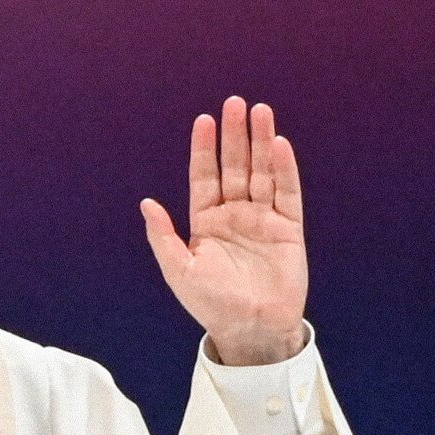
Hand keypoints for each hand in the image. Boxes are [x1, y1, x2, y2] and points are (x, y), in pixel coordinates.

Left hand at [140, 95, 307, 366]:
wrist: (251, 330)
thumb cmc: (212, 305)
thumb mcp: (179, 271)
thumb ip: (163, 237)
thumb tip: (146, 202)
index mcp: (207, 222)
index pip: (205, 177)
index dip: (204, 149)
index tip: (204, 121)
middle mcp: (235, 215)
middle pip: (235, 166)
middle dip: (234, 136)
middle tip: (235, 104)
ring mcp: (263, 220)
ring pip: (262, 172)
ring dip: (261, 143)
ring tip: (260, 111)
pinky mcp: (288, 229)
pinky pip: (287, 193)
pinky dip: (284, 169)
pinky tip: (279, 145)